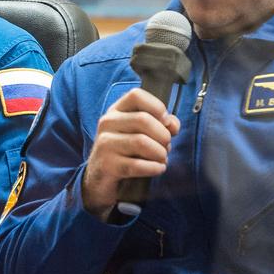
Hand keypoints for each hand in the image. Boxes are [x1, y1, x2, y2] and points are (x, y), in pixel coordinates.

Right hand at [81, 87, 179, 218]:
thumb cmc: (126, 152)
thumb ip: (160, 124)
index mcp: (116, 111)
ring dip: (160, 153)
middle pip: (143, 119)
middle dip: (163, 135)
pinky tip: (158, 169)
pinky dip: (154, 168)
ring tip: (162, 159)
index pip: (136, 95)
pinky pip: (137, 165)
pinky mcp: (107, 165)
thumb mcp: (140, 133)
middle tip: (166, 147)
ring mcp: (104, 144)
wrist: (101, 178)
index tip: (165, 122)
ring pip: (141, 142)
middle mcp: (107, 123)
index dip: (157, 107)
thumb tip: (172, 125)